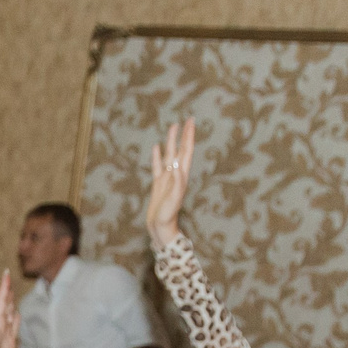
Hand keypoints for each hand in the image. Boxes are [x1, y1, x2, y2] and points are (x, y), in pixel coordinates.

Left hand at [0, 270, 19, 347]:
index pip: (0, 301)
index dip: (4, 288)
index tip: (6, 274)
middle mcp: (0, 326)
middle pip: (5, 304)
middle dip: (7, 290)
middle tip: (8, 276)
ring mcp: (5, 333)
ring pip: (10, 313)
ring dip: (11, 301)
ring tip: (11, 290)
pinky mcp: (9, 341)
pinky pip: (14, 326)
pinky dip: (16, 318)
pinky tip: (17, 312)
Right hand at [145, 118, 195, 245]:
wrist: (160, 227)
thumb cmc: (168, 215)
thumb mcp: (173, 199)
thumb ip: (176, 183)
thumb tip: (177, 167)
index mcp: (182, 176)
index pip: (186, 152)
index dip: (189, 137)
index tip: (191, 123)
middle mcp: (176, 174)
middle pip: (180, 150)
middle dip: (184, 135)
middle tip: (188, 119)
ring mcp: (166, 178)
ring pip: (169, 155)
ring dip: (171, 141)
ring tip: (173, 127)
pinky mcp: (158, 183)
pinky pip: (157, 166)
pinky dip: (157, 156)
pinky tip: (157, 147)